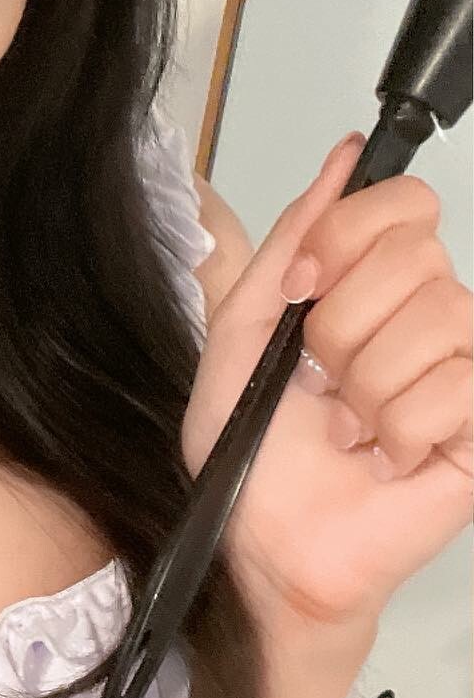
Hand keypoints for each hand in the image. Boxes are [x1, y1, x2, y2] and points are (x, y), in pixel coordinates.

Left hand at [180, 130, 472, 635]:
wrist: (260, 540)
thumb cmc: (251, 447)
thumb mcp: (245, 325)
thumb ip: (296, 237)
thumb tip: (346, 156)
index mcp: (372, 288)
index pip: (405, 205)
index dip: (346, 238)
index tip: (299, 290)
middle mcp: (427, 321)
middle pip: (417, 257)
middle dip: (342, 322)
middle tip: (321, 380)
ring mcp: (464, 375)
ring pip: (439, 319)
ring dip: (367, 384)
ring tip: (349, 426)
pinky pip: (460, 387)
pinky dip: (398, 428)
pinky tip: (382, 456)